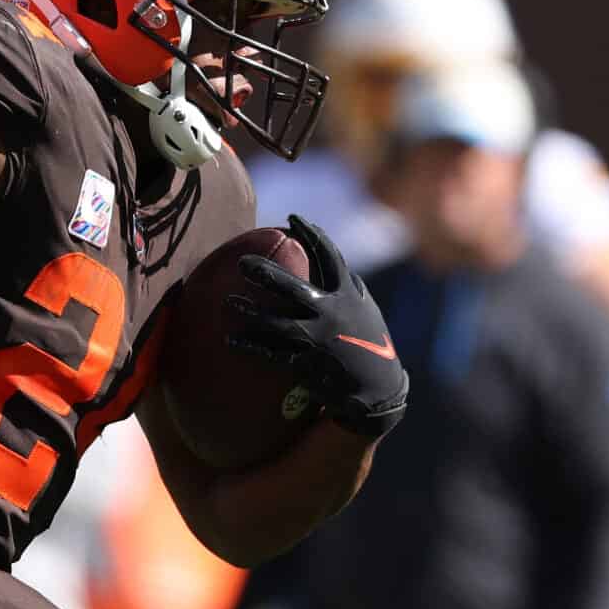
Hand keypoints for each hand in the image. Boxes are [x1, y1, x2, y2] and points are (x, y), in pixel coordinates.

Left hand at [227, 214, 408, 439]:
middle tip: (242, 262)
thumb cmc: (372, 344)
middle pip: (293, 287)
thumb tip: (339, 267)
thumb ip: (352, 288)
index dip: (311, 234)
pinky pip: (273, 353)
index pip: (329, 256)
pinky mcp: (307, 363)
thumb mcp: (368, 310)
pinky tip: (232, 339)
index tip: (292, 218)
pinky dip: (252, 346)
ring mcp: (318, 339)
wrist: (379, 389)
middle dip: (266, 273)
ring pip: (277, 323)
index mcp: (349, 294)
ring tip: (229, 302)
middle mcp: (332, 313)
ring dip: (251, 313)